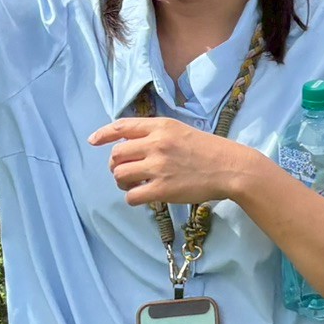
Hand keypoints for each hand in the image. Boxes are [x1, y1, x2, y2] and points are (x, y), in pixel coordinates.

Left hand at [88, 116, 260, 207]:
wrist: (230, 168)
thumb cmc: (208, 150)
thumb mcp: (181, 131)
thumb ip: (156, 134)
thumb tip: (129, 145)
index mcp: (161, 126)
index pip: (122, 126)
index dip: (104, 134)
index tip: (93, 141)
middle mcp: (156, 144)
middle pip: (116, 155)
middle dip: (115, 165)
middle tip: (125, 172)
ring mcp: (158, 167)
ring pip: (120, 175)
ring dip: (122, 182)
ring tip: (134, 184)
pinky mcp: (162, 189)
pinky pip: (131, 196)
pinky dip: (133, 197)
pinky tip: (143, 196)